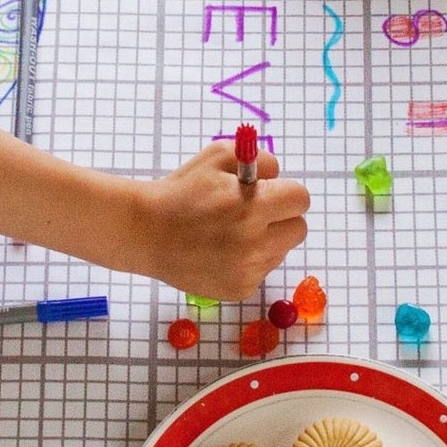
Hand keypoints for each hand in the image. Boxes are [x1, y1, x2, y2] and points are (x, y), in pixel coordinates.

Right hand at [124, 142, 309, 299]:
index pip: (300, 199)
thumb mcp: (218, 157)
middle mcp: (255, 243)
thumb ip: (259, 160)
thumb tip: (280, 176)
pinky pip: (261, 270)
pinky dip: (249, 261)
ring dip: (266, 240)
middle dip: (282, 217)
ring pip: (280, 250)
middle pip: (299, 229)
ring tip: (231, 233)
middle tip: (255, 213)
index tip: (270, 193)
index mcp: (253, 206)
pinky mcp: (239, 289)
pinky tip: (222, 252)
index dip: (285, 192)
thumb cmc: (183, 190)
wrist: (146, 232)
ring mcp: (248, 271)